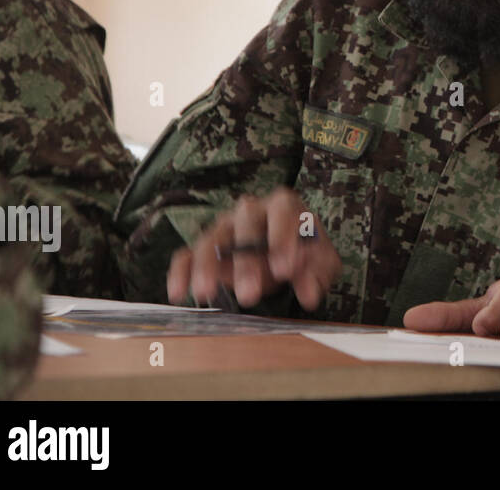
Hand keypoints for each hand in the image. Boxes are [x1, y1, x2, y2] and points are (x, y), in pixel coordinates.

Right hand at [166, 186, 341, 310]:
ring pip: (211, 238)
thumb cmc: (305, 251)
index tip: (285, 269)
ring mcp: (225, 228)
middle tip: (250, 294)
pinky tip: (178, 294)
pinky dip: (180, 272)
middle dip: (246, 260)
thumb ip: (317, 273)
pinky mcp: (205, 248)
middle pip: (244, 225)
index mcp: (283, 205)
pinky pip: (186, 254)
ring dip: (207, 266)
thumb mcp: (321, 261)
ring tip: (205, 293)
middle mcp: (251, 211)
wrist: (288, 254)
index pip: (281, 211)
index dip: (282, 238)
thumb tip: (308, 294)